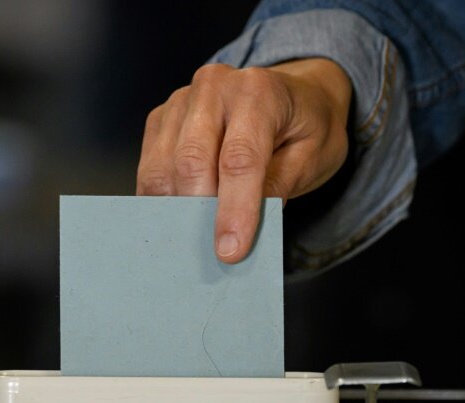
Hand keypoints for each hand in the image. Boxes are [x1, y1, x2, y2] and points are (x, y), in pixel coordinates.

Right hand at [136, 58, 351, 262]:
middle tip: (208, 254)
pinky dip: (160, 201)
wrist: (292, 93)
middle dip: (198, 213)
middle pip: (191, 160)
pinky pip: (150, 168)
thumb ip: (279, 187)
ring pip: (162, 167)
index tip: (231, 251)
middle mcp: (214, 87)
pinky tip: (178, 221)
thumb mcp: (313, 156)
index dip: (234, 209)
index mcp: (259, 91)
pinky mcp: (160, 119)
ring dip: (174, 211)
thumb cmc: (304, 126)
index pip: (239, 158)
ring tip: (192, 242)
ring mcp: (181, 101)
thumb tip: (240, 228)